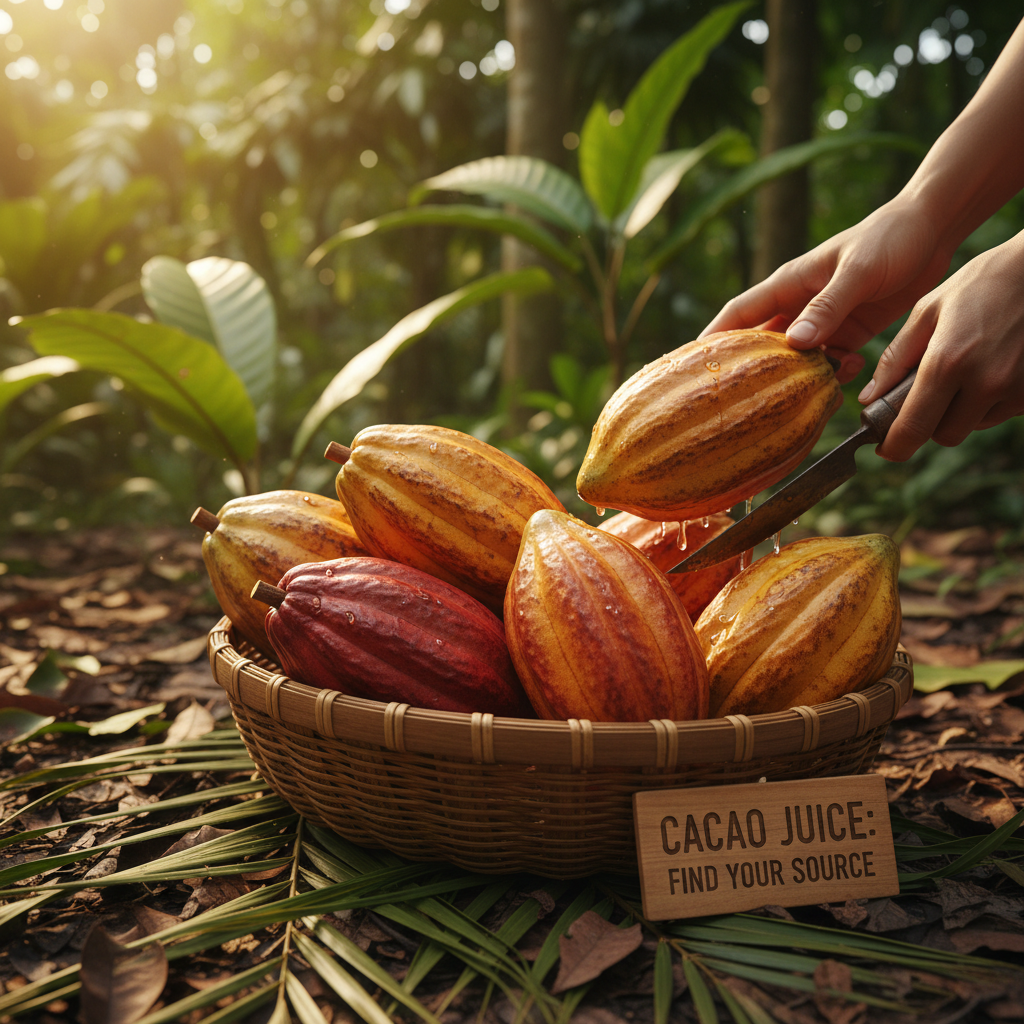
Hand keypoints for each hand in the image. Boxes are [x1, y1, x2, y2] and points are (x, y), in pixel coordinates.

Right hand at [700, 197, 955, 382]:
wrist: (932, 230)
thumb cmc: (889, 238)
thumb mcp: (858, 271)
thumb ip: (828, 307)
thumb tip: (795, 344)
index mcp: (789, 284)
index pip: (738, 314)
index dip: (714, 340)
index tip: (694, 369)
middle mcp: (799, 304)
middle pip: (761, 344)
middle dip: (751, 370)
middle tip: (739, 401)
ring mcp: (823, 320)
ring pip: (795, 358)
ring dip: (797, 376)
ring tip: (802, 394)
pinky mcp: (849, 331)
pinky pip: (830, 360)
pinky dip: (833, 372)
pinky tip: (847, 375)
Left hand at [860, 232, 1023, 460]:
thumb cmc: (979, 284)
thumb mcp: (928, 311)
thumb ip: (895, 358)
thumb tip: (868, 398)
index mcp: (947, 363)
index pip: (914, 428)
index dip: (895, 447)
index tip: (886, 448)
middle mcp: (983, 382)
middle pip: (944, 436)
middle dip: (928, 424)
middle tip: (924, 400)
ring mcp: (1015, 389)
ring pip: (973, 427)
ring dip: (959, 413)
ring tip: (962, 374)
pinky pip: (1000, 414)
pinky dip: (987, 404)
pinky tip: (988, 370)